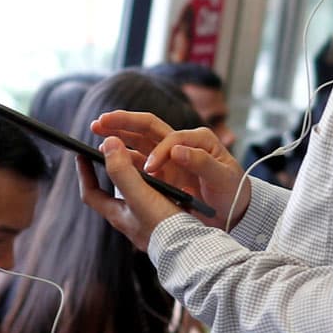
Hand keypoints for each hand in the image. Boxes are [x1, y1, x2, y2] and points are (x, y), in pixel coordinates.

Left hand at [76, 146, 182, 252]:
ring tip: (142, 160)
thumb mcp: (139, 194)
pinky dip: (159, 186)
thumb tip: (108, 144)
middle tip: (113, 153)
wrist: (191, 248)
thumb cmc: (162, 225)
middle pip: (113, 193)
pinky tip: (169, 179)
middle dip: (112, 172)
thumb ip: (122, 171)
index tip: (81, 155)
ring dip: (137, 177)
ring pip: (137, 195)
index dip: (84, 174)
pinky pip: (157, 199)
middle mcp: (130, 220)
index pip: (91, 193)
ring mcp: (148, 222)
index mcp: (118, 215)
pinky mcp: (165, 222)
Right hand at [95, 110, 253, 230]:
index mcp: (198, 139)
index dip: (158, 152)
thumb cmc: (232, 192)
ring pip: (138, 140)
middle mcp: (181, 143)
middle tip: (100, 122)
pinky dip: (122, 156)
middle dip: (123, 122)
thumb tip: (176, 150)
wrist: (235, 211)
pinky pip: (138, 159)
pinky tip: (106, 156)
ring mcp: (169, 157)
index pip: (170, 138)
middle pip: (147, 126)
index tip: (151, 170)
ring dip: (118, 133)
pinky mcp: (162, 171)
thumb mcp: (223, 177)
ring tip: (97, 131)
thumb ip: (202, 163)